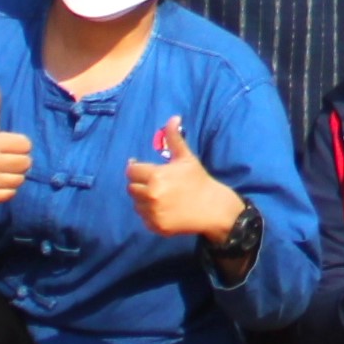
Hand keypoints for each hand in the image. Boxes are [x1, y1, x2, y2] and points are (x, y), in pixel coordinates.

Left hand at [130, 116, 244, 242]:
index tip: (142, 169)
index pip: (131, 172)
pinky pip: (143, 218)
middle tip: (153, 183)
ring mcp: (153, 213)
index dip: (136, 169)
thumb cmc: (198, 180)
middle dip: (139, 184)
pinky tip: (162, 208)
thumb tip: (173, 117)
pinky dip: (149, 213)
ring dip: (143, 199)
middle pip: (131, 188)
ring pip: (136, 204)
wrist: (212, 208)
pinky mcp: (156, 227)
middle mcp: (151, 195)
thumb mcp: (186, 158)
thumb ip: (174, 138)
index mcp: (156, 176)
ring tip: (158, 196)